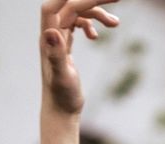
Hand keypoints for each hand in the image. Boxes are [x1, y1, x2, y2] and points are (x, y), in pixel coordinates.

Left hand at [40, 0, 119, 114]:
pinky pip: (77, 23)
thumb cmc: (61, 97)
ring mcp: (58, 39)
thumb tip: (51, 32)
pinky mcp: (66, 45)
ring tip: (116, 24)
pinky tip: (96, 37)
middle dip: (93, 1)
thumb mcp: (62, 77)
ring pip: (77, 13)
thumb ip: (56, 54)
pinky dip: (91, 24)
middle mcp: (51, 34)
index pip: (55, 5)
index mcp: (48, 38)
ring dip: (97, 14)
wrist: (60, 111)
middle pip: (70, 5)